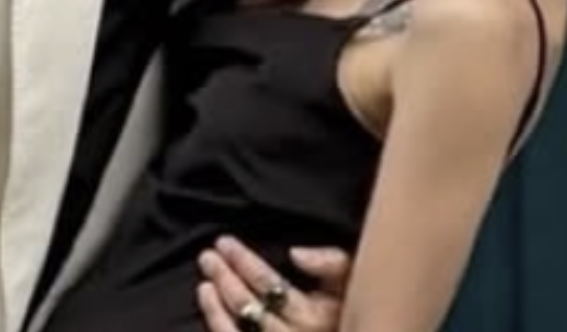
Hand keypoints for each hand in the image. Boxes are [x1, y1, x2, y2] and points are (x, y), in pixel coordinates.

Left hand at [197, 237, 350, 331]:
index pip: (269, 283)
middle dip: (225, 278)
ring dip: (216, 308)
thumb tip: (296, 252)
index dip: (244, 261)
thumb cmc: (354, 306)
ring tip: (204, 282)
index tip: (225, 243)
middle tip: (207, 256)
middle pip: (250, 306)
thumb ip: (331, 263)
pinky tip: (209, 309)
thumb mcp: (353, 281)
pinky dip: (218, 328)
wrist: (363, 330)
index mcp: (315, 317)